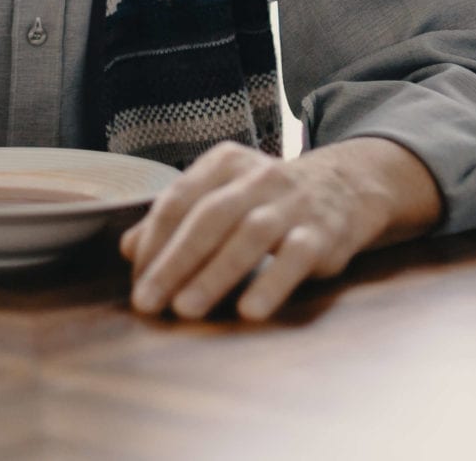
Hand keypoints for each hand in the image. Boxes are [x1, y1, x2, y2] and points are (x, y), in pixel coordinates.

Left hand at [118, 138, 441, 321]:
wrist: (348, 184)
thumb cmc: (270, 198)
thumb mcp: (223, 194)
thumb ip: (177, 219)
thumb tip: (128, 249)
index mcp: (224, 164)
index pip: (178, 200)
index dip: (153, 243)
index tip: (137, 282)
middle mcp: (257, 177)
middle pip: (208, 218)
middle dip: (174, 261)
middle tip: (147, 303)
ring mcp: (292, 203)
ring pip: (249, 236)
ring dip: (214, 274)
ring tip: (186, 310)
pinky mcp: (323, 232)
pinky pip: (296, 257)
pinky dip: (272, 283)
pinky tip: (249, 311)